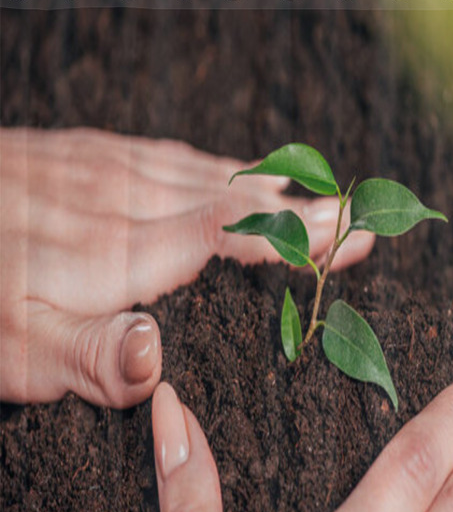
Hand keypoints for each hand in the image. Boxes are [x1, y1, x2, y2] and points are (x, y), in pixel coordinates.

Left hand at [0, 127, 373, 406]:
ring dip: (274, 188)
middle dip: (306, 211)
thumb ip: (91, 356)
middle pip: (238, 196)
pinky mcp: (89, 154)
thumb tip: (160, 357)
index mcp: (121, 248)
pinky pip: (174, 155)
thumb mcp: (15, 349)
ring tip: (317, 200)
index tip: (352, 234)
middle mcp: (126, 198)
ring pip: (213, 171)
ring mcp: (108, 168)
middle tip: (358, 220)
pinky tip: (234, 172)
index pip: (234, 232)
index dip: (298, 234)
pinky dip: (222, 166)